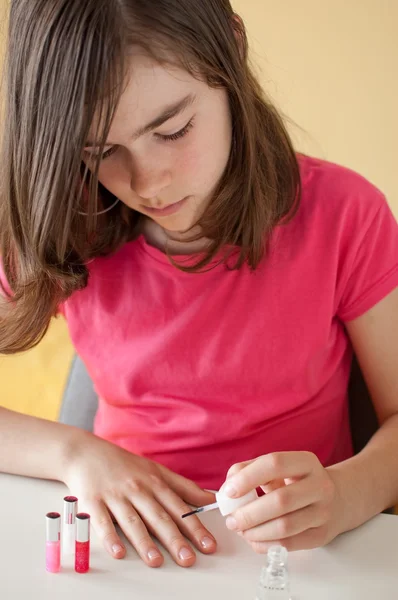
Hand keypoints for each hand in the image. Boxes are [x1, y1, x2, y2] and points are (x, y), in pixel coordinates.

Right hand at [63, 432, 216, 566]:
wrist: (87, 452)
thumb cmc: (124, 464)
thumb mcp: (156, 470)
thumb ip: (183, 487)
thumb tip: (210, 500)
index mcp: (155, 483)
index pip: (179, 508)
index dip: (195, 527)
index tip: (208, 545)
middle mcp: (137, 489)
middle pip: (159, 517)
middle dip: (175, 539)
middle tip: (188, 558)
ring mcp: (115, 496)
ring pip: (133, 521)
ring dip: (145, 542)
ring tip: (156, 560)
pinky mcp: (93, 502)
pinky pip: (102, 522)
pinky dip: (110, 538)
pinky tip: (118, 552)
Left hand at [221, 452, 342, 551]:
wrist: (338, 499)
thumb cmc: (298, 481)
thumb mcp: (279, 468)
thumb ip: (250, 470)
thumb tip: (227, 488)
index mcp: (306, 462)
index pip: (274, 464)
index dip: (248, 477)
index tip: (229, 491)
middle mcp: (320, 485)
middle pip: (281, 500)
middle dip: (249, 513)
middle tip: (231, 519)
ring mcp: (323, 512)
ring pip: (285, 526)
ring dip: (255, 531)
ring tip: (241, 530)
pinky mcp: (322, 535)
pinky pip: (289, 544)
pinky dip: (266, 544)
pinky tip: (254, 539)